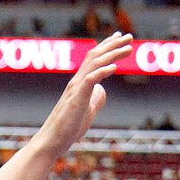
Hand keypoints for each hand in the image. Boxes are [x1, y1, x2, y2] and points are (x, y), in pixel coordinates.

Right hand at [36, 32, 132, 155]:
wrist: (50, 143)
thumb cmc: (66, 131)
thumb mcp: (86, 113)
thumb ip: (95, 100)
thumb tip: (103, 90)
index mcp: (78, 85)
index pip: (93, 60)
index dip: (107, 47)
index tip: (119, 38)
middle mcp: (76, 83)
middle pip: (95, 56)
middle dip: (113, 45)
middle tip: (129, 36)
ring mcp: (75, 90)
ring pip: (94, 64)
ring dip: (112, 54)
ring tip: (128, 48)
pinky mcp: (76, 99)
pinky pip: (90, 80)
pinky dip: (102, 71)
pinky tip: (114, 67)